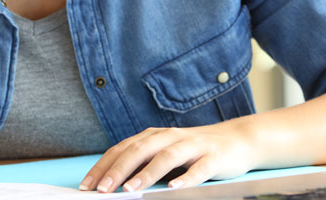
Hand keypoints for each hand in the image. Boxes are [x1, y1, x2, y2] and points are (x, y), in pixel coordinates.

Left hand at [80, 122, 256, 192]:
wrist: (237, 140)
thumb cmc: (193, 151)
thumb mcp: (164, 154)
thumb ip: (141, 165)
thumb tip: (111, 183)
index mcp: (153, 136)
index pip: (121, 150)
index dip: (103, 167)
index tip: (87, 186)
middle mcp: (169, 137)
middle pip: (139, 151)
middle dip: (118, 170)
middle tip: (102, 189)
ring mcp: (192, 146)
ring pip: (166, 157)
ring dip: (147, 173)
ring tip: (131, 188)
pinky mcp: (213, 157)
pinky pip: (199, 168)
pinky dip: (186, 179)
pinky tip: (174, 188)